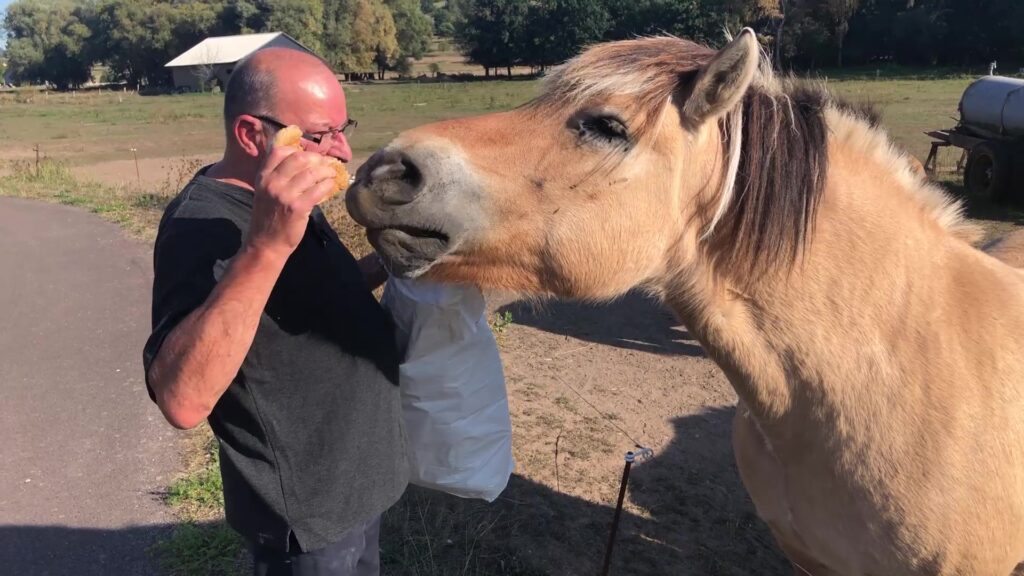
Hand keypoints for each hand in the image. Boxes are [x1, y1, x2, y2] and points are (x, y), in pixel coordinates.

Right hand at [246, 146, 336, 260]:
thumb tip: (303, 160)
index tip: (309, 155)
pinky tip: (331, 185)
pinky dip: (328, 185)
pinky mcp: (297, 207)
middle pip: (299, 158)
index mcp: (263, 176)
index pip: (279, 151)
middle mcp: (272, 182)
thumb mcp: (266, 191)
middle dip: (316, 158)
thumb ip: (278, 176)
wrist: (266, 243)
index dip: (297, 149)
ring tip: (332, 173)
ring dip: (326, 171)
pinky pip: (318, 189)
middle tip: (325, 163)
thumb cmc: (269, 217)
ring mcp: (285, 194)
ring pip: (311, 173)